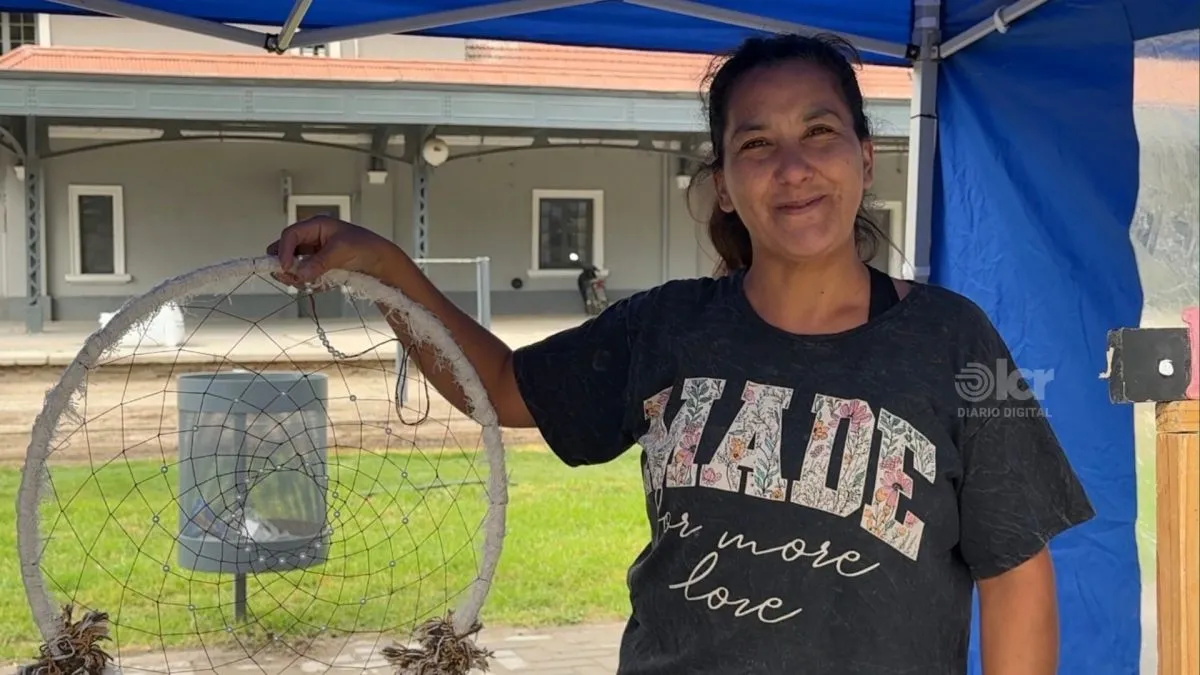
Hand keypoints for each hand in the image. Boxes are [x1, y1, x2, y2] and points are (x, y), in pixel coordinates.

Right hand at [266, 216, 401, 285]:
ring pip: (293, 265)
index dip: (284, 250)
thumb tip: (300, 273)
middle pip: (286, 249)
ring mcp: (315, 254)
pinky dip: (305, 282)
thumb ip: (319, 262)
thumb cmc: (367, 247)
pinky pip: (304, 276)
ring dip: (294, 275)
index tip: (286, 267)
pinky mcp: (319, 268)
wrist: (383, 263)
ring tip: (303, 283)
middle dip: (284, 263)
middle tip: (287, 276)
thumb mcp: (342, 251)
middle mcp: (312, 239)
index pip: (291, 235)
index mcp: (317, 226)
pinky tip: (313, 285)